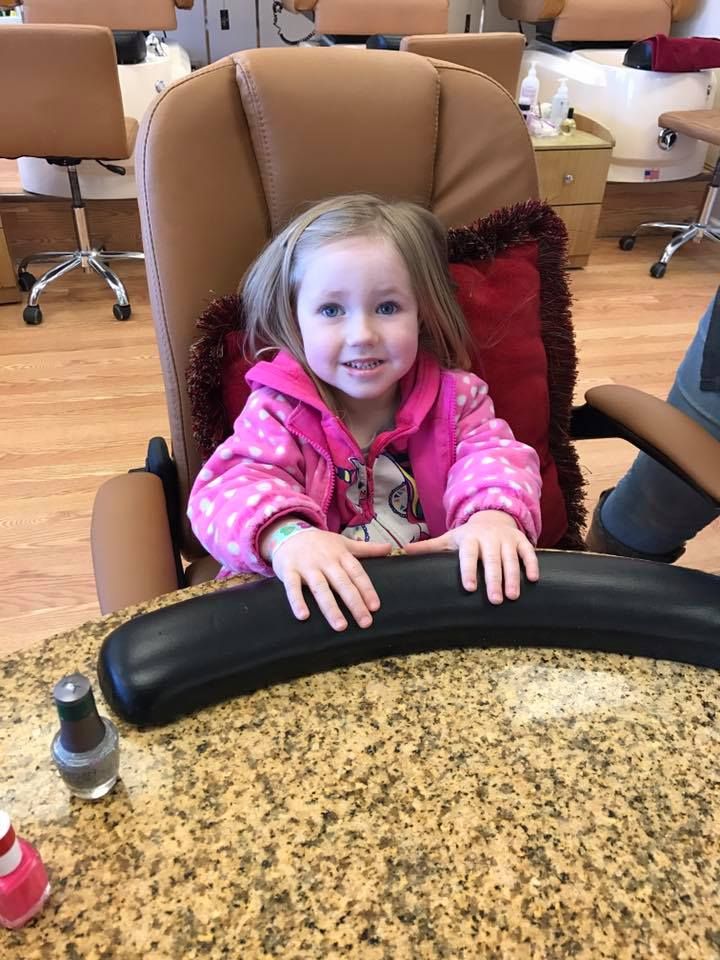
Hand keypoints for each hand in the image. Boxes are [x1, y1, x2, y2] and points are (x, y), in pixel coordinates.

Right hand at [265, 526, 391, 630]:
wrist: (287, 531)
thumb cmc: (320, 543)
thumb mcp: (343, 543)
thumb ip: (366, 548)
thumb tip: (390, 548)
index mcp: (340, 555)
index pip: (357, 573)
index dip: (367, 590)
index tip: (375, 607)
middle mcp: (325, 561)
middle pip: (342, 583)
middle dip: (354, 603)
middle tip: (365, 622)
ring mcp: (307, 566)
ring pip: (321, 588)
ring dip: (331, 608)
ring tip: (340, 626)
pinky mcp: (288, 571)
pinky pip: (292, 588)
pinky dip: (297, 601)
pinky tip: (303, 616)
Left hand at [404, 510, 538, 603]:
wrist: (492, 516)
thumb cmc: (468, 536)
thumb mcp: (449, 539)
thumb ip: (430, 547)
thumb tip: (405, 551)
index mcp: (470, 540)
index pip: (468, 556)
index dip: (468, 571)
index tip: (469, 588)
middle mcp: (489, 539)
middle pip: (492, 561)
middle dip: (494, 580)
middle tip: (495, 600)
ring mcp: (507, 539)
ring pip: (511, 559)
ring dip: (513, 577)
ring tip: (512, 596)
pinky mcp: (521, 540)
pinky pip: (528, 552)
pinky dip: (532, 564)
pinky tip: (533, 579)